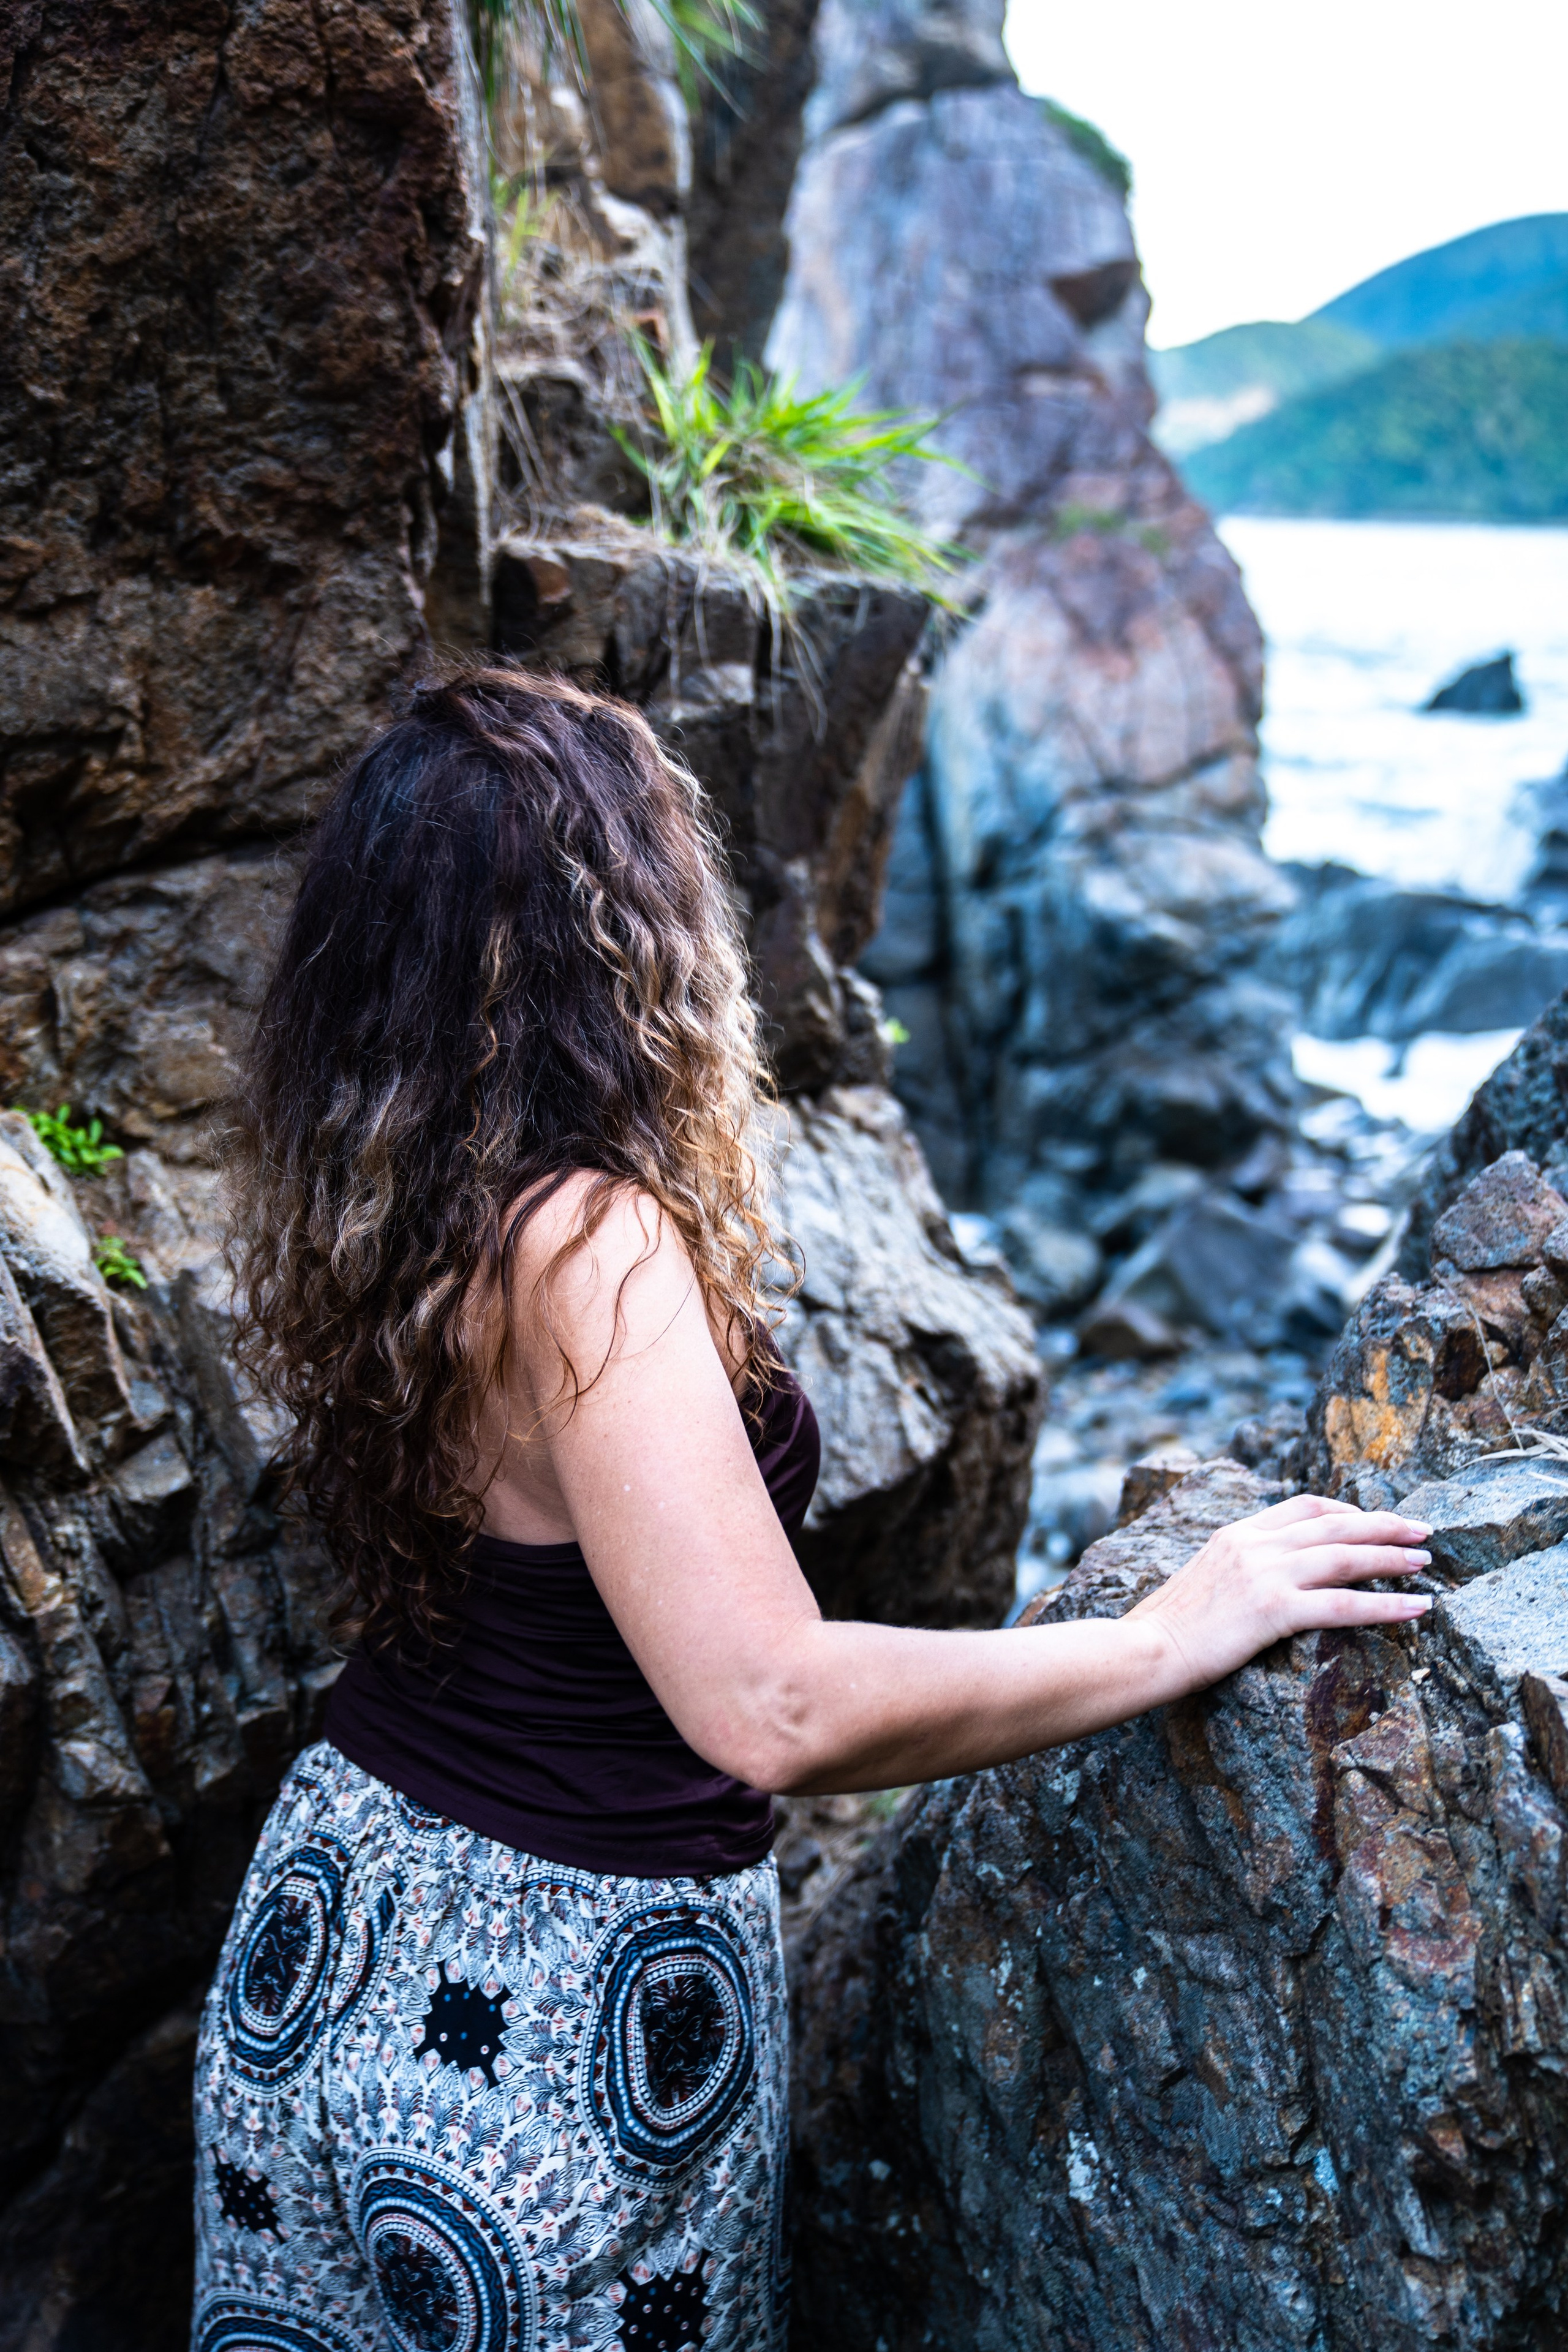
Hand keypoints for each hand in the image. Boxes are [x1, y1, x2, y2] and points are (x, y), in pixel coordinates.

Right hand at [1128, 1493, 1432, 1696]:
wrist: (1144, 1648)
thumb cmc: (1166, 1627)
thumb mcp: (1202, 1578)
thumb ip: (1235, 1567)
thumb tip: (1260, 1579)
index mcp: (1236, 1533)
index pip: (1304, 1506)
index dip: (1347, 1510)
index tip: (1374, 1519)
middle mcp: (1254, 1544)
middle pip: (1335, 1524)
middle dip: (1384, 1525)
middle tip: (1421, 1531)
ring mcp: (1265, 1574)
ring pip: (1345, 1556)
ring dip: (1392, 1557)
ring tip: (1426, 1562)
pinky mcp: (1274, 1610)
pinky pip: (1343, 1604)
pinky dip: (1386, 1605)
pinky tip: (1416, 1609)